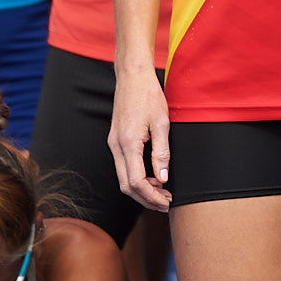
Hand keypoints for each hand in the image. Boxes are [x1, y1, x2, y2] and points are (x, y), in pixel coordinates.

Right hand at [109, 66, 171, 213]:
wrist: (132, 76)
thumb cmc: (149, 95)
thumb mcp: (162, 123)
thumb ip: (161, 153)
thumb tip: (162, 179)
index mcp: (127, 143)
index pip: (136, 182)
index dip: (151, 196)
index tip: (167, 202)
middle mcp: (115, 146)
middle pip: (126, 185)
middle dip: (146, 199)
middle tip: (166, 203)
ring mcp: (113, 144)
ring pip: (123, 177)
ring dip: (141, 189)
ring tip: (162, 192)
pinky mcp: (116, 140)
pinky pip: (123, 166)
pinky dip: (136, 177)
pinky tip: (152, 176)